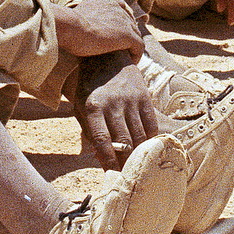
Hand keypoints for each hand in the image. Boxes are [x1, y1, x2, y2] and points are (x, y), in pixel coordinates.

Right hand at [52, 0, 142, 60]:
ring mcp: (124, 21)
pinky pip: (139, 46)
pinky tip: (131, 64)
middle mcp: (116, 7)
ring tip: (127, 58)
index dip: (120, 20)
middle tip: (122, 49)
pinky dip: (136, 55)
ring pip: (135, 34)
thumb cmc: (65, 26)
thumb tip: (71, 28)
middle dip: (127, 34)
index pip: (119, 7)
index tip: (116, 33)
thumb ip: (79, 19)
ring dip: (132, 46)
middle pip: (129, 21)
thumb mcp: (73, 17)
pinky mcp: (128, 35)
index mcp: (104, 0)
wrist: (69, 27)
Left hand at [70, 52, 157, 169]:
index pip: (103, 141)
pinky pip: (151, 124)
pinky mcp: (144, 96)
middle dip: (126, 163)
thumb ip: (90, 133)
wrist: (106, 55)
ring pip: (139, 135)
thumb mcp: (82, 107)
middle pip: (123, 141)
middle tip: (129, 178)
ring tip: (139, 167)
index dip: (109, 161)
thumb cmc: (90, 87)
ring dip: (139, 154)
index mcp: (92, 107)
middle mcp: (112, 103)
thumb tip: (102, 160)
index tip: (112, 176)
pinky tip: (147, 148)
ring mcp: (130, 99)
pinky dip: (150, 139)